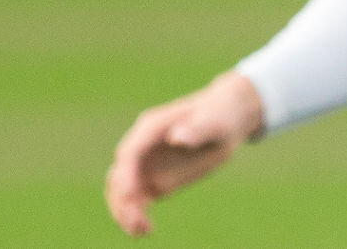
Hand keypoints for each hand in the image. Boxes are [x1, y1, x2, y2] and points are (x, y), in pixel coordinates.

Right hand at [105, 72, 264, 236]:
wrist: (227, 118)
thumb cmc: (221, 116)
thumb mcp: (216, 121)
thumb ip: (198, 129)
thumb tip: (178, 137)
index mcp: (152, 127)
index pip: (130, 152)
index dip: (127, 175)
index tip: (131, 196)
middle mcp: (142, 147)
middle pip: (119, 174)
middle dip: (123, 198)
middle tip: (136, 222)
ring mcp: (145, 164)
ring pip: (122, 191)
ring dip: (125, 211)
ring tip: (140, 231)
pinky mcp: (153, 179)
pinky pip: (137, 200)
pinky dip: (136, 215)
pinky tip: (147, 230)